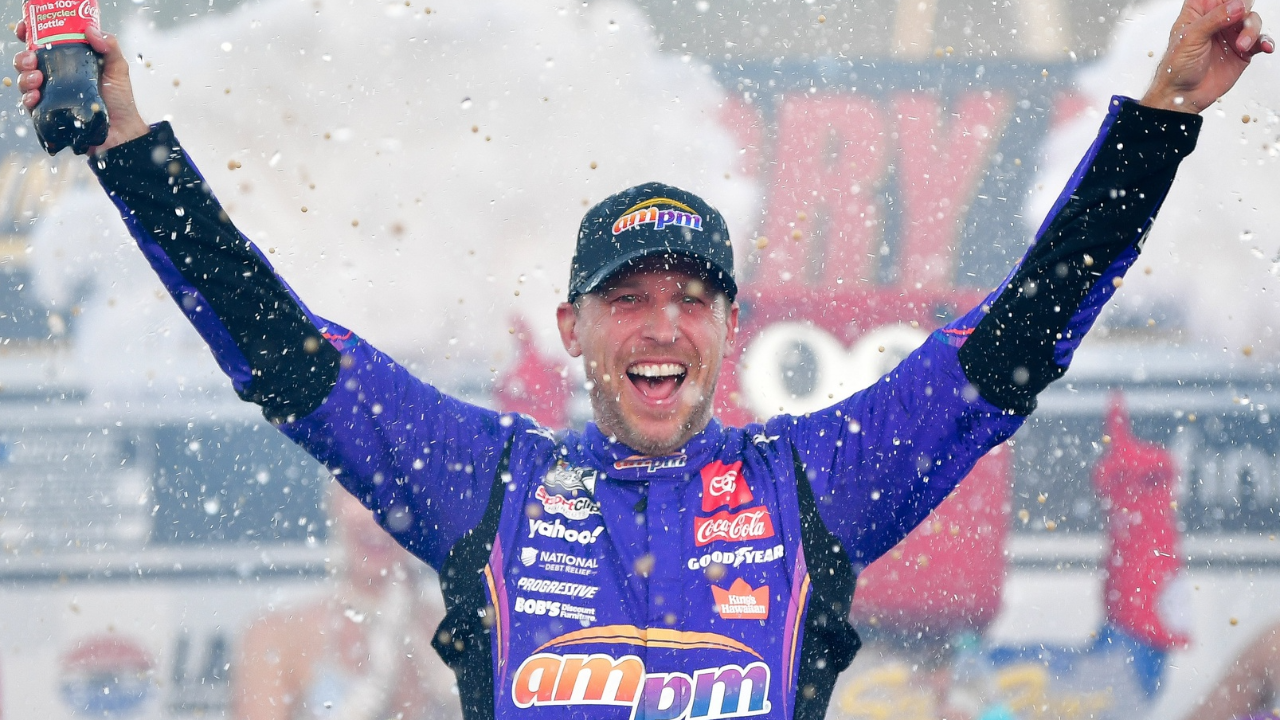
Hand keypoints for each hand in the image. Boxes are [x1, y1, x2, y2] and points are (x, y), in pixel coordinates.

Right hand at [13, 21, 149, 152]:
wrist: (123, 132)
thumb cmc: (121, 101)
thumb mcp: (118, 69)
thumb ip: (109, 47)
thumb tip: (90, 31)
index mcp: (69, 63)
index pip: (43, 46)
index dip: (30, 37)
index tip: (25, 32)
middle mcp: (57, 78)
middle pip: (28, 62)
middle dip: (24, 58)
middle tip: (31, 59)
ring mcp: (52, 96)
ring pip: (25, 82)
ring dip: (25, 77)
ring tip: (36, 78)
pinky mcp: (50, 114)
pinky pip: (30, 105)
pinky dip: (28, 99)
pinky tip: (35, 97)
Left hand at [1141, 0, 1273, 113]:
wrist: (1182, 95)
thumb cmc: (1176, 67)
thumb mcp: (1190, 37)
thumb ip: (1214, 19)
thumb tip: (1237, 5)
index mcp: (1199, 12)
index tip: (1236, 4)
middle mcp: (1217, 21)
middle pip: (1241, 4)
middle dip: (1244, 11)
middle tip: (1241, 20)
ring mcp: (1230, 35)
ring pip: (1252, 20)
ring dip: (1252, 30)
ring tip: (1241, 45)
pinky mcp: (1242, 51)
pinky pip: (1259, 40)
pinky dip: (1264, 41)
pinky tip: (1264, 46)